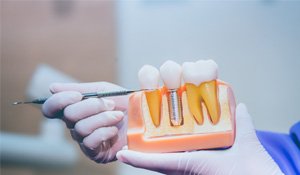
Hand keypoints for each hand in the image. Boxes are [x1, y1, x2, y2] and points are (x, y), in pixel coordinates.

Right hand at [42, 82, 127, 162]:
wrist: (144, 116)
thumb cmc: (124, 102)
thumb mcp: (103, 89)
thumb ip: (79, 88)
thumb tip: (52, 88)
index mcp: (76, 109)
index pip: (52, 108)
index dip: (59, 101)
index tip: (78, 95)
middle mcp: (76, 126)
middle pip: (68, 116)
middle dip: (92, 106)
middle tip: (110, 104)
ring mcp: (85, 140)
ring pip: (81, 128)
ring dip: (102, 118)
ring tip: (117, 116)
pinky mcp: (95, 153)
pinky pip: (90, 142)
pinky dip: (104, 132)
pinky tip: (115, 130)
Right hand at [116, 104, 282, 174]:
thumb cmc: (253, 167)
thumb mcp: (243, 138)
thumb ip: (240, 121)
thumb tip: (239, 105)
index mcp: (200, 153)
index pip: (177, 145)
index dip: (163, 137)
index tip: (151, 127)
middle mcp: (189, 160)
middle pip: (162, 152)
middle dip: (146, 146)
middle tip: (132, 135)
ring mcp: (183, 165)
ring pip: (154, 159)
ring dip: (137, 154)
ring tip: (123, 145)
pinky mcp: (182, 167)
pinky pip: (157, 164)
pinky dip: (139, 160)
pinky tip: (124, 155)